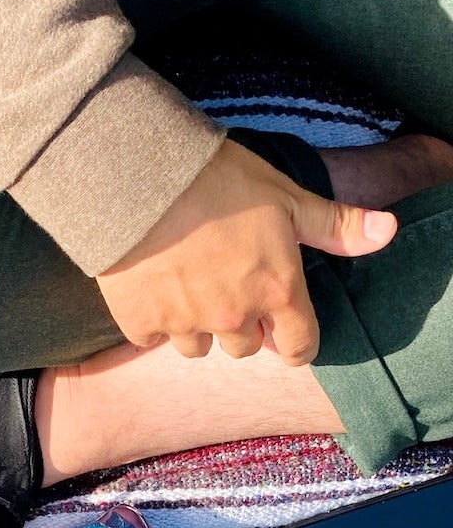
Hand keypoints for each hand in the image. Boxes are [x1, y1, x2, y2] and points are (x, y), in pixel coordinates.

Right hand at [95, 139, 396, 364]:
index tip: (288, 336)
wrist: (140, 179)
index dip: (297, 344)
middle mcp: (233, 318)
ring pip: (199, 347)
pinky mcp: (142, 324)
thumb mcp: (287, 196)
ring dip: (198, 325)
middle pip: (246, 347)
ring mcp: (185, 325)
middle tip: (229, 285)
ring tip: (188, 284)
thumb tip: (388, 231)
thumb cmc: (220, 181)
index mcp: (276, 291)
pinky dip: (154, 318)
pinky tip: (153, 284)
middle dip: (242, 324)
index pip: (299, 347)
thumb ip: (335, 224)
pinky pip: (153, 337)